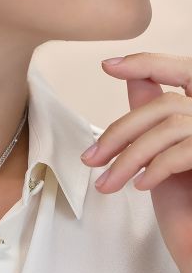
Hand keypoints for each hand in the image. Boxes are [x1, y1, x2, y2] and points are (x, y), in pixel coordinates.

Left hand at [80, 52, 191, 272]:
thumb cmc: (188, 208)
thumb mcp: (162, 158)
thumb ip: (156, 120)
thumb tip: (134, 82)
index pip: (183, 72)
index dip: (147, 63)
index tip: (108, 66)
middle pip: (164, 105)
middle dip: (119, 132)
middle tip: (91, 159)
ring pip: (169, 127)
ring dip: (128, 158)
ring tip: (107, 185)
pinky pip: (184, 151)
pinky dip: (155, 167)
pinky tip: (140, 186)